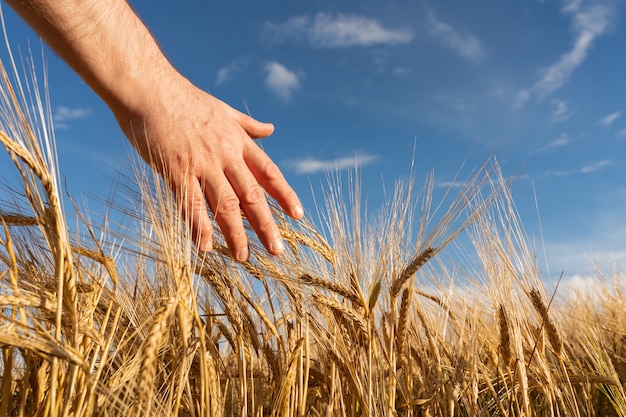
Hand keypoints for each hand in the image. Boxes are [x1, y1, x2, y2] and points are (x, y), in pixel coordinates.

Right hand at [115, 71, 302, 261]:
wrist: (149, 87)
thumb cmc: (185, 98)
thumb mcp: (224, 109)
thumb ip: (249, 125)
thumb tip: (272, 129)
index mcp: (238, 141)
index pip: (269, 172)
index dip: (285, 195)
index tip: (298, 215)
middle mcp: (226, 154)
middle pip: (252, 195)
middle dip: (266, 225)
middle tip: (277, 251)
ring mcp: (202, 164)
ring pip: (226, 204)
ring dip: (236, 234)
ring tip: (244, 257)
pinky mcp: (176, 170)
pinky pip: (191, 204)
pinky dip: (200, 227)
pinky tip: (206, 247)